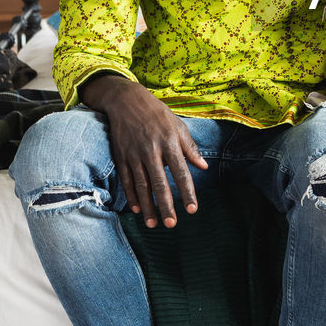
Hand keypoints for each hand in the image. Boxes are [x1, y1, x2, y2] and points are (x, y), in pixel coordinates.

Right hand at [80, 74, 208, 228]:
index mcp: (169, 143)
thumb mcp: (178, 126)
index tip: (193, 209)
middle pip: (159, 183)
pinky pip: (126, 180)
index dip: (187, 192)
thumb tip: (204, 167)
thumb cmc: (158, 114)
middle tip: (171, 224)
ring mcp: (134, 154)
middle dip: (165, 205)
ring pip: (141, 186)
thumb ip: (190, 148)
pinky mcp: (121, 156)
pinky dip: (131, 195)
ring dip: (148, 206)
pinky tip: (137, 209)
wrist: (126, 101)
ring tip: (154, 224)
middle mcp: (151, 150)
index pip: (181, 172)